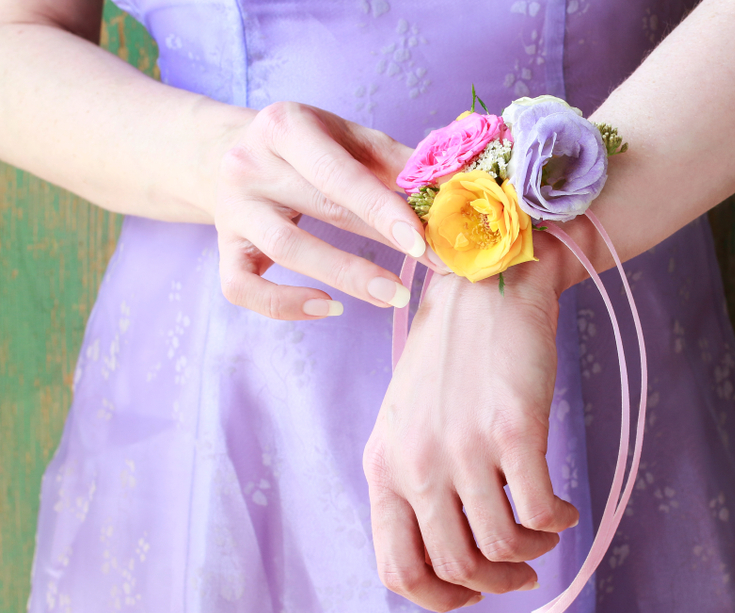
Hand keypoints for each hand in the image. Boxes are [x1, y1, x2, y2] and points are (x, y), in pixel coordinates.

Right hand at [214, 101, 445, 319]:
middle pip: (320, 210)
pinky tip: (328, 307)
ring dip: (347, 277)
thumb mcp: (348, 137)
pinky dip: (285, 305)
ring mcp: (232, 209)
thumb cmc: (307, 148)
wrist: (227, 151)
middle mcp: (249, 163)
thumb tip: (453, 186)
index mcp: (285, 126)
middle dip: (381, 244)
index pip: (339, 174)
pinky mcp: (224, 248)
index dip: (382, 209)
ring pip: (287, 249)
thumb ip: (397, 161)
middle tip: (434, 267)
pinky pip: (242, 288)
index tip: (423, 240)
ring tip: (393, 295)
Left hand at [362, 267, 579, 610]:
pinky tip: (565, 509)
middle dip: (495, 584)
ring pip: (501, 547)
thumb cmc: (451, 359)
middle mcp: (416, 462)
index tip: (471, 594)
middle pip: (456, 568)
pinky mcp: (513, 429)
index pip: (397, 569)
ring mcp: (463, 447)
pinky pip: (541, 512)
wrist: (484, 286)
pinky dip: (558, 523)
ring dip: (531, 554)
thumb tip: (455, 551)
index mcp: (383, 466)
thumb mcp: (408, 424)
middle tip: (520, 573)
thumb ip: (416, 483)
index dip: (438, 599)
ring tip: (544, 536)